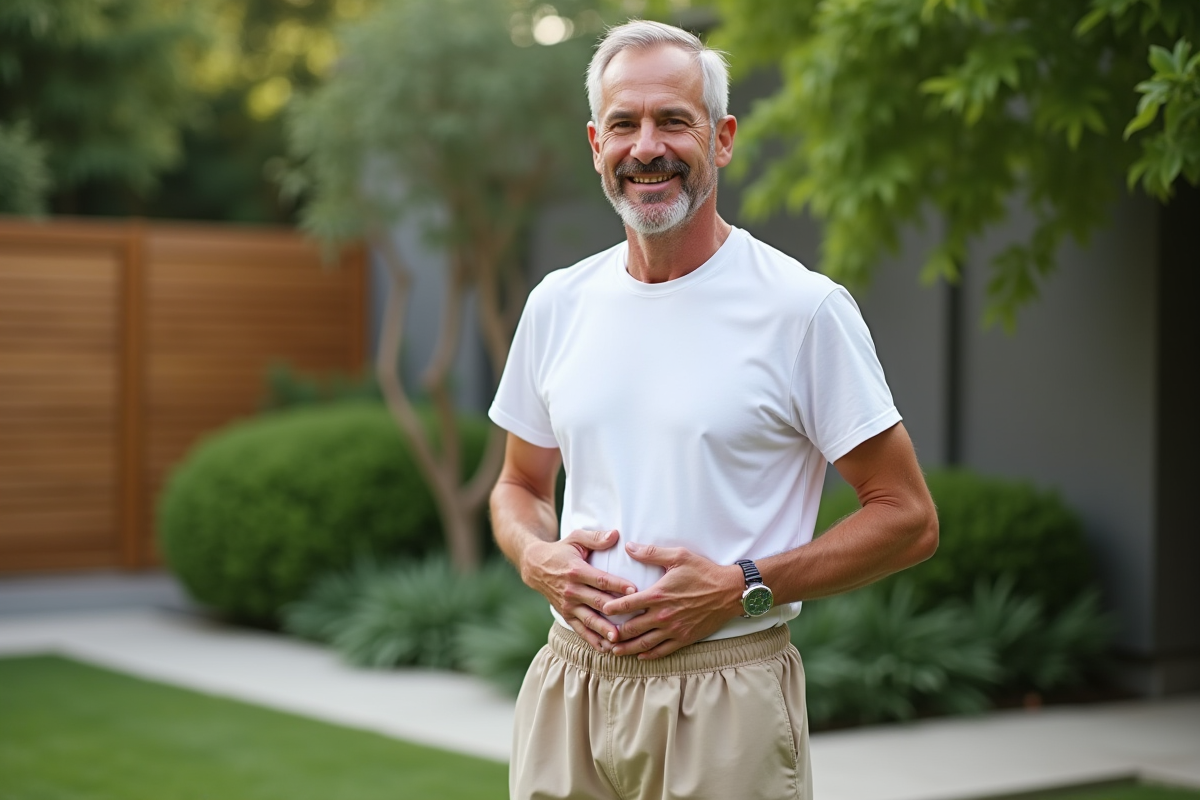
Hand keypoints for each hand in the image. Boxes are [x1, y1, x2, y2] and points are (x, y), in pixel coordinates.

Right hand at [521, 529, 636, 651]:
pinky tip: (606, 649)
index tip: (634, 589)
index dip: (617, 585)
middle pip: (597, 602)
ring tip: (618, 639)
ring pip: (589, 619)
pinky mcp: (566, 615)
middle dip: (616, 611)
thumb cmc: (562, 550)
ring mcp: (568, 605)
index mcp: (576, 571)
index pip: (600, 579)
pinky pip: (580, 630)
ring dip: (604, 630)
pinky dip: (592, 640)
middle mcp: (572, 590)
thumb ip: (596, 537)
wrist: (535, 567)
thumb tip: (616, 535)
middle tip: (634, 617)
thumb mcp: (576, 538)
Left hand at [601, 542, 744, 659]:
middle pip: (631, 628)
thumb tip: (629, 546)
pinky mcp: (684, 638)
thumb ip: (651, 553)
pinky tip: (640, 655)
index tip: (601, 609)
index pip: (626, 604)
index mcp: (658, 595)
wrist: (730, 591)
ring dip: (627, 648)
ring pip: (644, 643)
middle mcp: (662, 615)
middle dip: (614, 633)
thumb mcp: (678, 556)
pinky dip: (649, 654)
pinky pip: (662, 651)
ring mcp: (673, 629)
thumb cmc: (704, 572)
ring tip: (614, 651)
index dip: (611, 608)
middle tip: (601, 635)